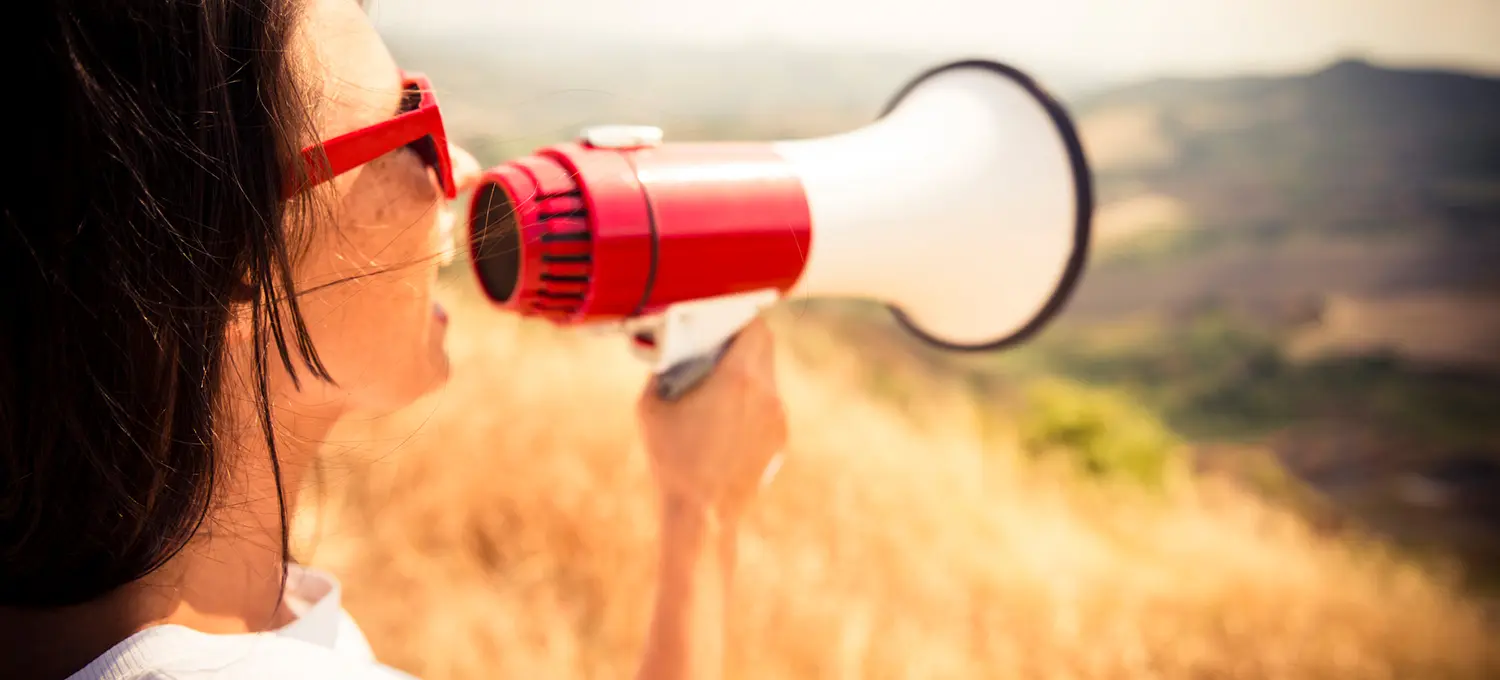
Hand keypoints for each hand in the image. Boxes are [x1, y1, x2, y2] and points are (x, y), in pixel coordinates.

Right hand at [637, 317, 786, 521]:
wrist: (702, 515)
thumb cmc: (672, 460)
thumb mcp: (652, 406)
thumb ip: (663, 369)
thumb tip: (666, 349)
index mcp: (740, 378)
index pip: (755, 325)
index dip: (739, 317)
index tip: (721, 318)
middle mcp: (767, 394)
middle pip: (765, 347)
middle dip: (741, 342)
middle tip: (714, 346)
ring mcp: (778, 419)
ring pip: (767, 377)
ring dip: (746, 373)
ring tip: (716, 386)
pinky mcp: (779, 440)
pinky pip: (768, 405)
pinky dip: (750, 402)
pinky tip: (724, 420)